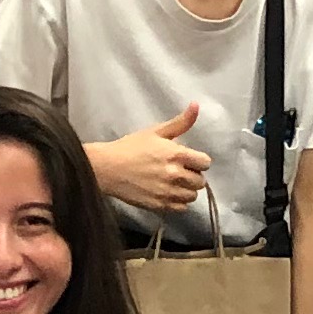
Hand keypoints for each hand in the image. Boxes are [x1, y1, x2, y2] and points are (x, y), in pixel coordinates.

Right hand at [95, 101, 211, 211]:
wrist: (107, 168)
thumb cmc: (130, 147)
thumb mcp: (155, 131)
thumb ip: (180, 122)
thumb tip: (196, 105)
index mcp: (176, 154)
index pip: (205, 163)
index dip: (199, 161)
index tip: (189, 160)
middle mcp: (175, 175)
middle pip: (201, 182)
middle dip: (193, 175)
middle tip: (181, 171)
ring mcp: (167, 192)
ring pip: (192, 196)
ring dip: (187, 190)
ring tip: (175, 183)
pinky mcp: (159, 206)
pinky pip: (181, 208)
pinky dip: (178, 202)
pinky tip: (168, 193)